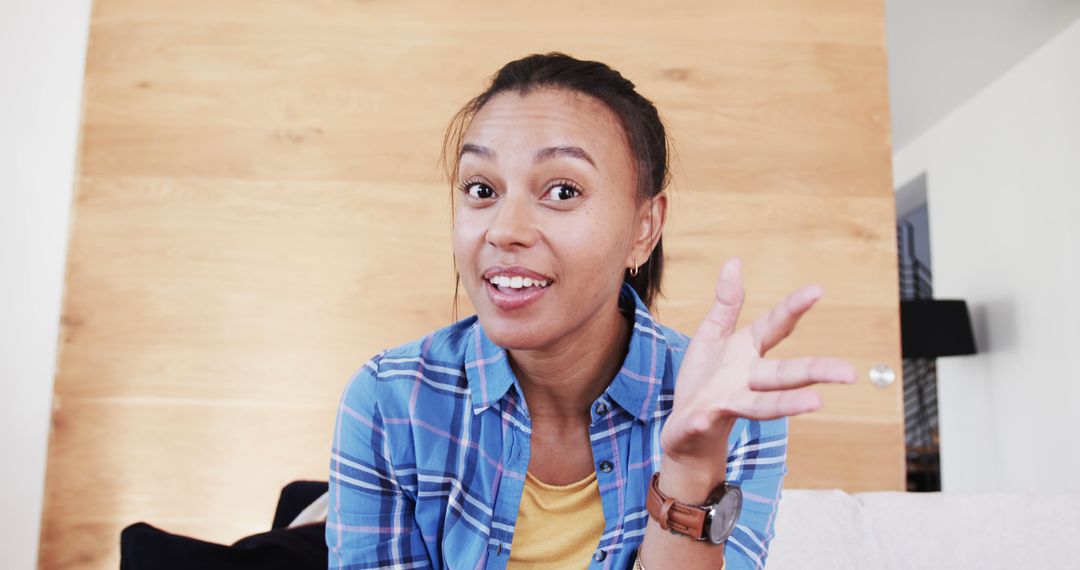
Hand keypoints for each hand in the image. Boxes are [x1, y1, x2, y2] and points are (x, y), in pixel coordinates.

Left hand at [659, 257, 856, 483]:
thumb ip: (727, 302)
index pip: (775, 327)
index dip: (794, 308)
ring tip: (817, 403)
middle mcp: (746, 379)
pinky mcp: (702, 421)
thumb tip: (735, 261)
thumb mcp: (714, 333)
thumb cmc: (705, 377)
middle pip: (784, 374)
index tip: (817, 290)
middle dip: (816, 371)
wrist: (687, 427)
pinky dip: (701, 422)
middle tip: (849, 372)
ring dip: (787, 405)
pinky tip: (702, 419)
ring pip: (761, 406)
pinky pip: (702, 422)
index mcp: (747, 350)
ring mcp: (727, 402)